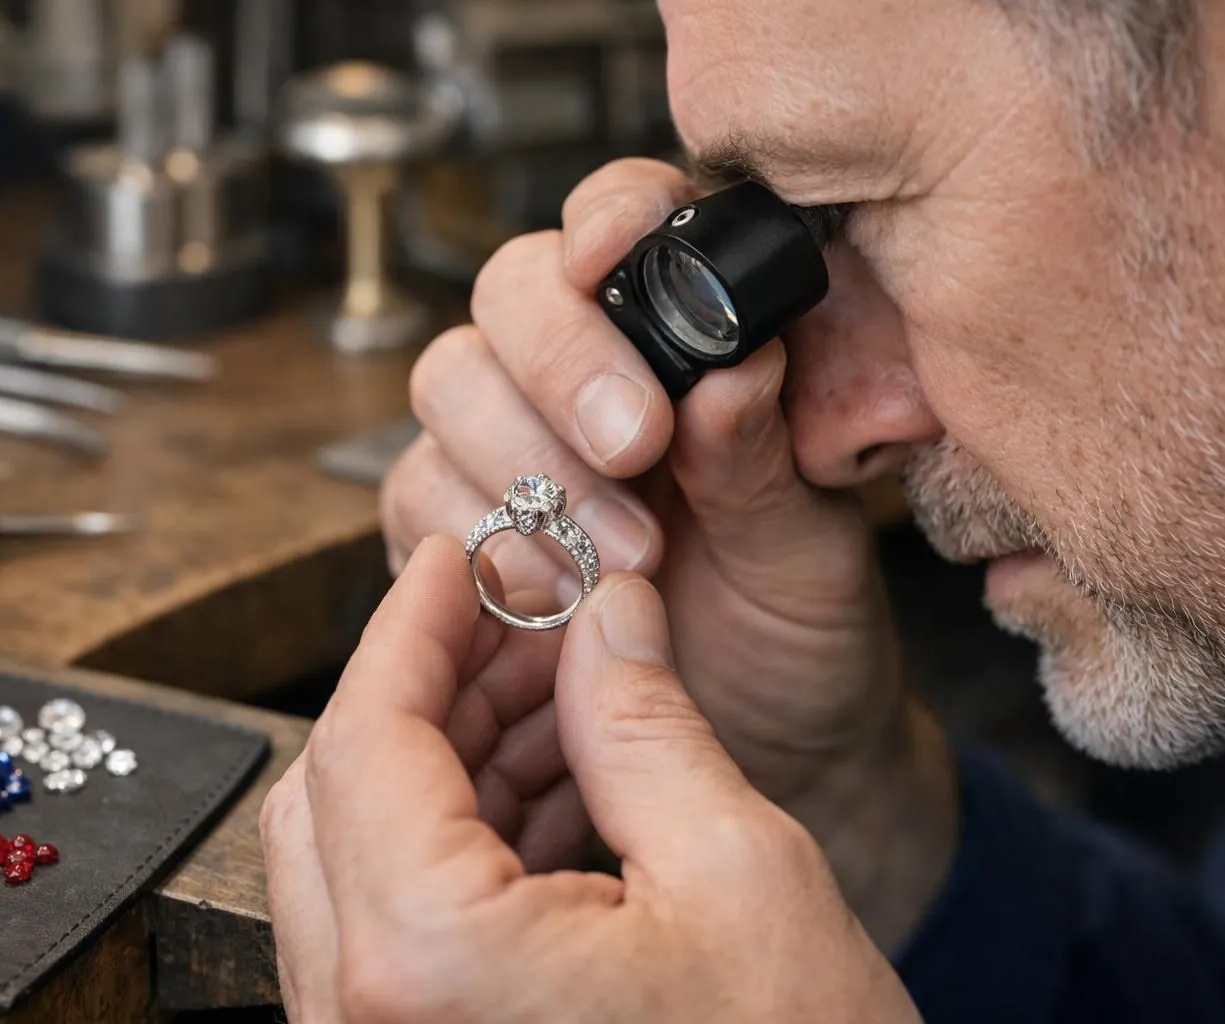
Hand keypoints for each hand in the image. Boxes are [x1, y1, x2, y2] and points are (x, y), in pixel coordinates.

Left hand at [260, 536, 921, 1023]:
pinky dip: (463, 845)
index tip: (455, 555)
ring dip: (452, 759)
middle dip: (432, 686)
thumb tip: (600, 614)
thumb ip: (644, 720)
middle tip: (521, 617)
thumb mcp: (743, 874)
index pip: (366, 737)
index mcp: (423, 967)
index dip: (410, 624)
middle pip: (341, 794)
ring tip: (560, 693)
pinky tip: (557, 788)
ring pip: (364, 860)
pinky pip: (400, 932)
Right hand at [380, 158, 955, 946]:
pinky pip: (415, 500)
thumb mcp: (809, 550)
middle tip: (635, 445)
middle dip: (559, 363)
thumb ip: (762, 458)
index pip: (621, 222)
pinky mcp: (453, 533)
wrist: (759, 754)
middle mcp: (584, 375)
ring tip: (621, 559)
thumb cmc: (801, 635)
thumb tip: (733, 366)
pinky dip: (472, 541)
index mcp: (684, 338)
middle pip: (509, 293)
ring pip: (448, 387)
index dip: (608, 223)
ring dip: (521, 461)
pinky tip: (548, 596)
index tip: (622, 263)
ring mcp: (507, 449)